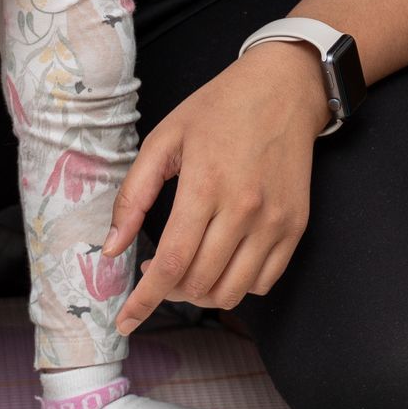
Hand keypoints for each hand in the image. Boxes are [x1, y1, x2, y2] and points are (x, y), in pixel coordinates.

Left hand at [106, 42, 323, 332]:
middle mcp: (244, 209)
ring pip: (232, 292)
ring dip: (201, 295)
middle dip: (168, 292)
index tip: (125, 320)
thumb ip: (134, 195)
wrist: (284, 88)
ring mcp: (275, 221)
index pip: (171, 263)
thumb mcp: (164, 139)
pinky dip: (236, 286)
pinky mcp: (296, 226)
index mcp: (205, 185)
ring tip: (186, 271)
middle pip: (200, 283)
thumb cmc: (219, 108)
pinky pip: (263, 281)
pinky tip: (220, 263)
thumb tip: (111, 248)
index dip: (144, 299)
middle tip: (155, 272)